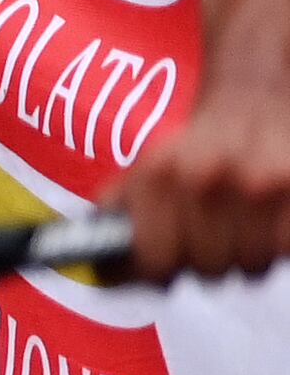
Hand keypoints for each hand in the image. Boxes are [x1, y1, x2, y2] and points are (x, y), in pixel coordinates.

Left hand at [125, 78, 289, 283]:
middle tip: (211, 240)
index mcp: (158, 177)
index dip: (160, 271)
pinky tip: (269, 222)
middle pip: (207, 270)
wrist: (251, 103)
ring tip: (242, 228)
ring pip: (251, 267)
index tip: (167, 264)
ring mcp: (259, 186)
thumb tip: (102, 271)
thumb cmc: (192, 151)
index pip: (155, 264)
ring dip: (247, 256)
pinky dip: (279, 244)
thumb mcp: (141, 174)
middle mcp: (205, 180)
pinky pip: (286, 250)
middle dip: (207, 261)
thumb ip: (114, 222)